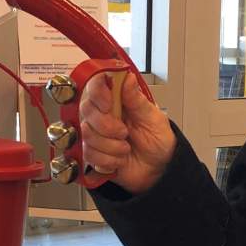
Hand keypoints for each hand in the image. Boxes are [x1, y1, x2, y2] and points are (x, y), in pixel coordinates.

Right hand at [79, 71, 174, 193]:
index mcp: (117, 101)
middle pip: (86, 110)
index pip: (95, 86)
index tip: (109, 103)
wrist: (158, 168)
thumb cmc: (157, 140)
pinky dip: (108, 160)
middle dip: (107, 125)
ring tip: (125, 148)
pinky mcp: (93, 153)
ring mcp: (96, 134)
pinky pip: (89, 155)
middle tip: (125, 132)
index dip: (98, 93)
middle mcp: (103, 115)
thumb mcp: (153, 117)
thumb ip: (136, 99)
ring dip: (111, 146)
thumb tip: (128, 77)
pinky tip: (119, 159)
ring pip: (88, 135)